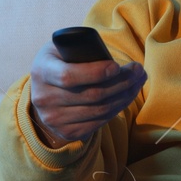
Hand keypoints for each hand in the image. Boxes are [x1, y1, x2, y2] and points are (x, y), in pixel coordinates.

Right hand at [27, 42, 145, 147]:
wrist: (44, 91)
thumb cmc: (60, 62)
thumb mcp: (62, 48)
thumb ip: (80, 49)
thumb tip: (112, 62)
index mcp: (42, 71)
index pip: (68, 76)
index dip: (95, 73)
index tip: (116, 66)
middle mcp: (44, 98)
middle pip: (91, 95)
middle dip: (122, 82)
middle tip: (139, 71)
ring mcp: (54, 119)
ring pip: (99, 110)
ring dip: (125, 96)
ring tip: (138, 82)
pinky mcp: (66, 132)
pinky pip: (99, 122)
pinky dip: (117, 109)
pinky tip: (126, 97)